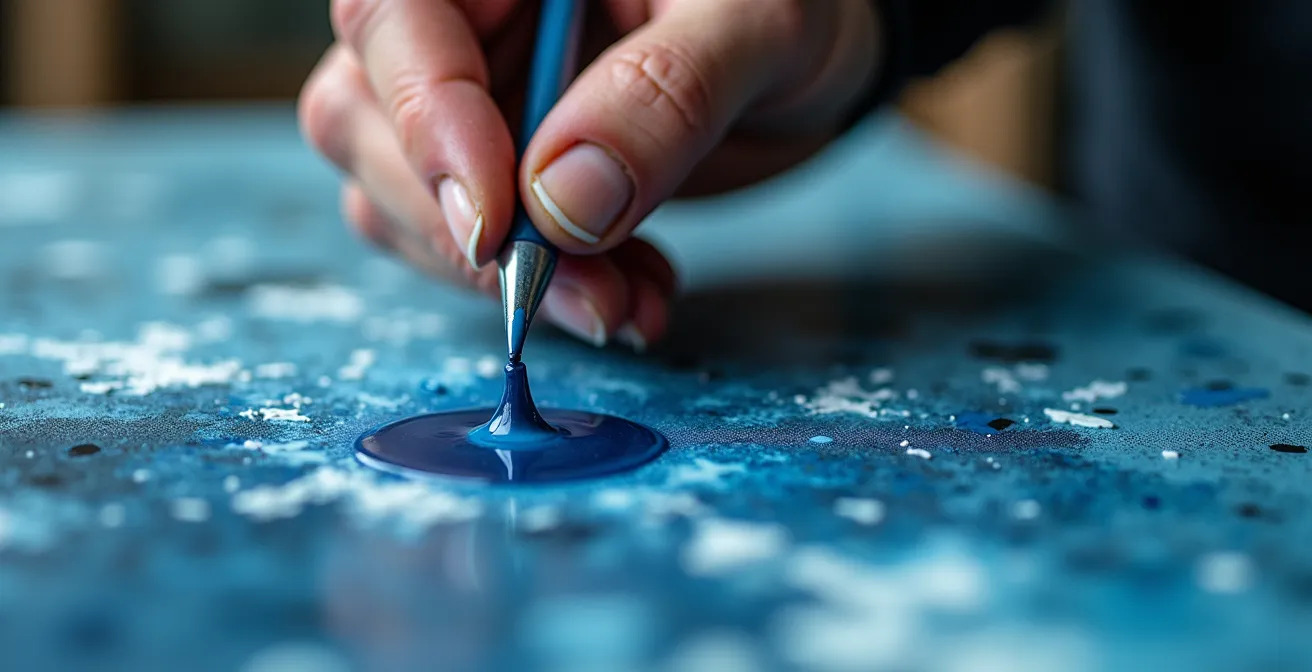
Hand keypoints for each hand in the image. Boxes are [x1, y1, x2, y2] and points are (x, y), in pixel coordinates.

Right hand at [299, 0, 881, 349]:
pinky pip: (468, 245)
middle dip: (467, 232)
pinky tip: (628, 296)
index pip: (393, 15)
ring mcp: (466, 95)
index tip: (495, 225)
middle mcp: (460, 18)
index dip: (423, 120)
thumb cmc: (790, 6)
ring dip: (501, 281)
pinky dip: (541, 290)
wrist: (810, 57)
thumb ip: (665, 96)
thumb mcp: (757, 26)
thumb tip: (563, 202)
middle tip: (581, 293)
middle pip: (366, 117)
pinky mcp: (490, 168)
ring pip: (400, 198)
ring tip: (624, 303)